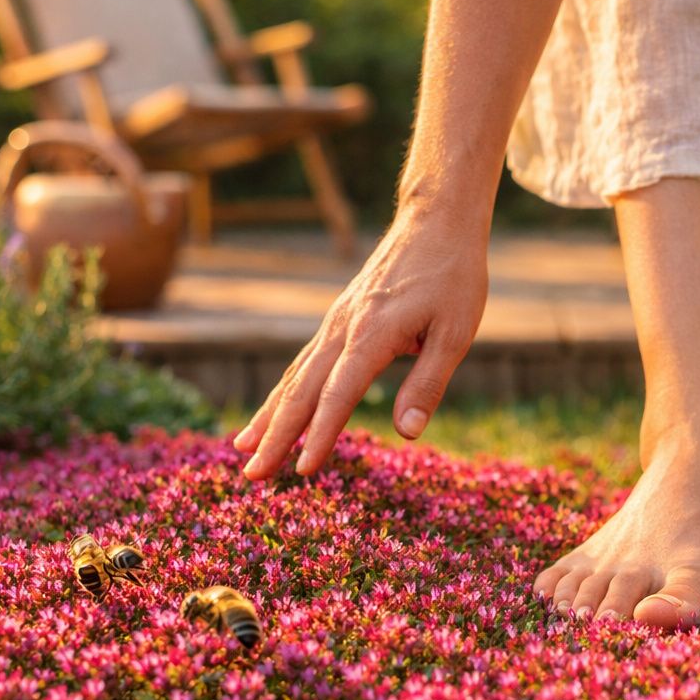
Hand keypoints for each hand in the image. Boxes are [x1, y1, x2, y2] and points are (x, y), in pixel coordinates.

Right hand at [233, 211, 487, 478]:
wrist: (435, 222)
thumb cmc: (453, 278)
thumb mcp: (456, 332)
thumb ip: (428, 383)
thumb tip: (407, 432)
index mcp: (373, 334)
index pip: (339, 395)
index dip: (320, 435)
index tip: (302, 471)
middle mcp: (343, 329)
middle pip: (302, 391)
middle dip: (275, 436)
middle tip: (252, 477)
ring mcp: (335, 323)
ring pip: (294, 377)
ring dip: (268, 416)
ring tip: (243, 450)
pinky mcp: (337, 321)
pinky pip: (303, 363)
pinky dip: (283, 393)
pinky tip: (272, 414)